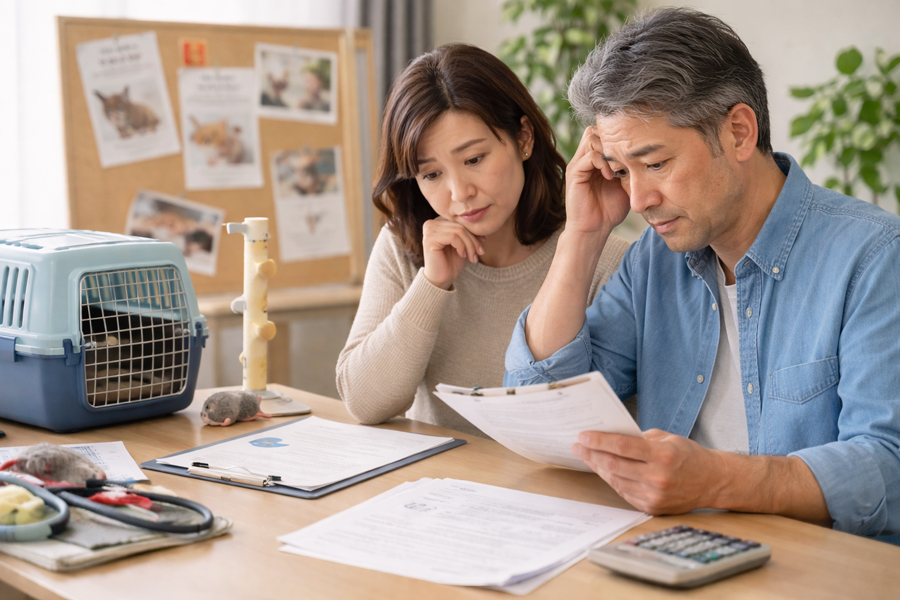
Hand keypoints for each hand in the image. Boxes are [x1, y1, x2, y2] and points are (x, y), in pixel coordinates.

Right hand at [422, 218, 484, 288]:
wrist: (442, 278)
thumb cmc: (452, 262)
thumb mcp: (464, 245)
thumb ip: (469, 234)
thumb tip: (482, 229)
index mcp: (438, 222)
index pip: (460, 222)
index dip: (473, 233)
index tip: (482, 243)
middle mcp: (431, 224)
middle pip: (460, 226)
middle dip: (473, 240)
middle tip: (479, 253)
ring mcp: (429, 230)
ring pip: (458, 231)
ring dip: (469, 245)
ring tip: (472, 257)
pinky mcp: (430, 239)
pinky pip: (453, 237)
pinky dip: (462, 246)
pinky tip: (462, 255)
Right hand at [565, 126, 630, 234]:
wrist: (593, 230)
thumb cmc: (610, 211)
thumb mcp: (627, 186)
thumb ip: (633, 170)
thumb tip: (655, 159)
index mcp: (595, 160)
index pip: (604, 133)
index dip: (618, 139)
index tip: (631, 154)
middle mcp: (584, 159)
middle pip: (596, 130)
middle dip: (612, 141)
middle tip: (624, 158)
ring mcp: (578, 165)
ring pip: (591, 138)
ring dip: (608, 150)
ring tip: (617, 168)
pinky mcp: (574, 174)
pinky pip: (588, 156)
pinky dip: (602, 162)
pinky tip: (610, 176)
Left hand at [572, 429, 725, 513]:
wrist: (712, 482)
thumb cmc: (688, 455)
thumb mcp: (667, 438)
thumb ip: (640, 438)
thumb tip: (610, 436)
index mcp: (662, 455)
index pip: (622, 447)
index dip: (599, 441)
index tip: (583, 436)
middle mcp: (658, 477)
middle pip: (614, 465)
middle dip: (592, 454)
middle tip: (578, 446)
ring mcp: (654, 495)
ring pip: (616, 480)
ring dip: (598, 468)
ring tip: (588, 457)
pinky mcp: (652, 507)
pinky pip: (624, 492)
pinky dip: (612, 480)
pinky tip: (604, 470)